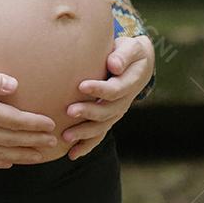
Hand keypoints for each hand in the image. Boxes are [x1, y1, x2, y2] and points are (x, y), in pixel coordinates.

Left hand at [61, 35, 154, 159]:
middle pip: (107, 111)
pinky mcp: (108, 118)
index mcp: (130, 83)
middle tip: (70, 111)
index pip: (115, 89)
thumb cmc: (128, 52)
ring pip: (102, 127)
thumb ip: (123, 55)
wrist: (137, 64)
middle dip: (88, 112)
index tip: (81, 85)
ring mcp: (116, 112)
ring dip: (85, 133)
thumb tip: (114, 65)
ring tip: (66, 136)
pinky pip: (99, 135)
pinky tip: (72, 154)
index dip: (100, 89)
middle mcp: (124, 102)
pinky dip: (87, 146)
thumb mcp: (131, 48)